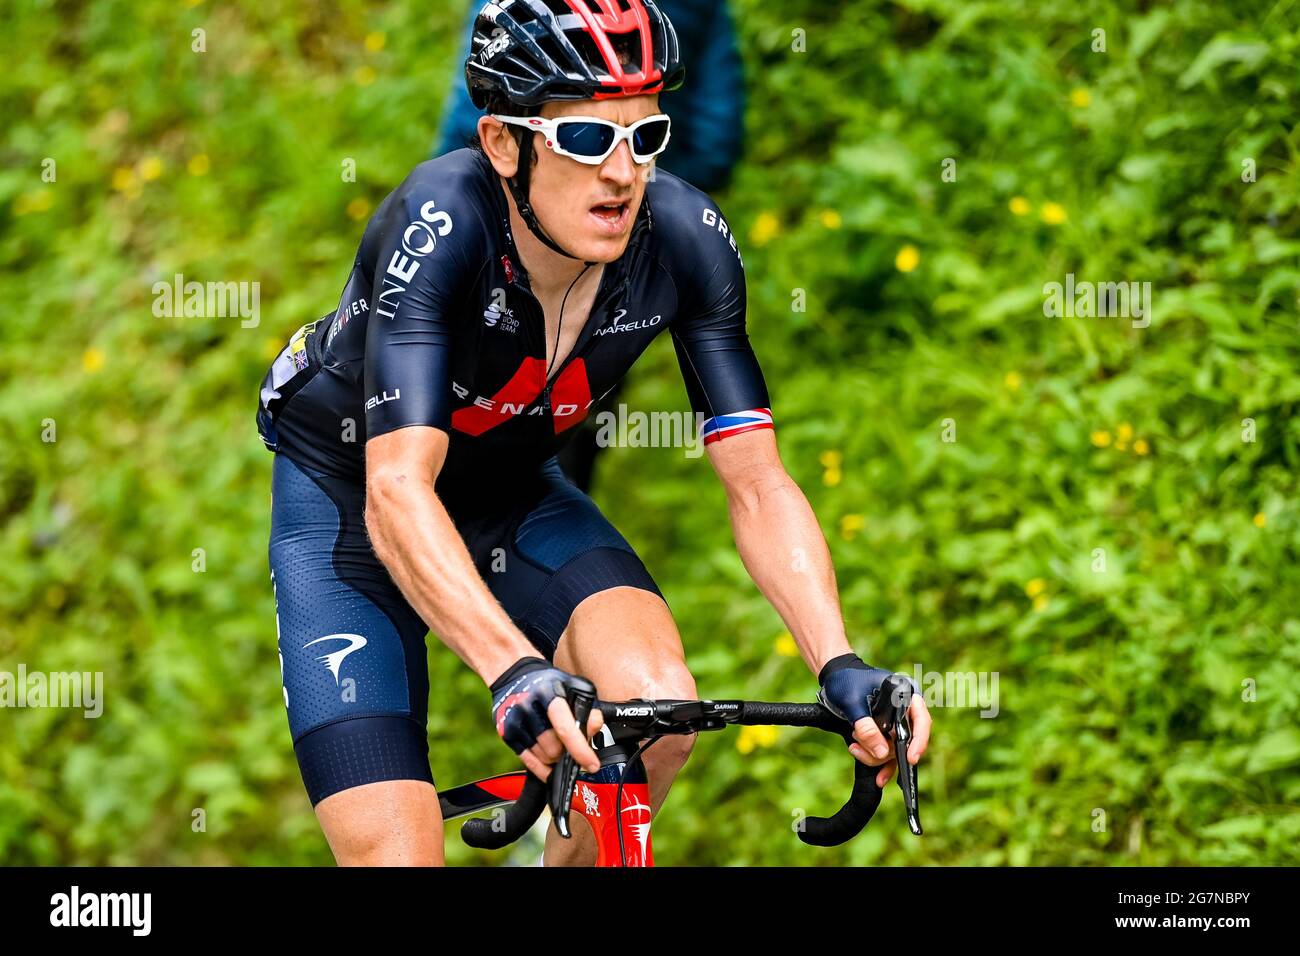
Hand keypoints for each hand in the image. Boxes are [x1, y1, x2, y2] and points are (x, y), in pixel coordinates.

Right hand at [489, 657, 604, 779]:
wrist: (514, 675)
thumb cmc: (548, 682)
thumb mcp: (573, 686)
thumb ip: (588, 708)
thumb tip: (592, 729)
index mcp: (547, 693)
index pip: (565, 728)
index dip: (580, 750)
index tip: (593, 765)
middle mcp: (528, 708)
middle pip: (555, 749)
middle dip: (567, 752)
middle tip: (571, 743)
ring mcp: (515, 722)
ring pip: (544, 758)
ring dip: (555, 757)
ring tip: (557, 741)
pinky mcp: (506, 734)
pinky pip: (529, 762)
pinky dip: (543, 767)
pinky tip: (550, 762)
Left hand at [817, 653, 930, 786]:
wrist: (833, 677)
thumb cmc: (845, 681)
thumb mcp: (852, 703)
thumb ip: (866, 727)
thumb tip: (882, 753)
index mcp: (904, 694)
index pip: (921, 720)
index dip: (919, 740)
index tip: (911, 758)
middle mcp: (904, 710)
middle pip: (907, 740)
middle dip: (885, 750)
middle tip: (859, 748)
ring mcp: (895, 723)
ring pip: (895, 749)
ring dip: (874, 755)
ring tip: (854, 745)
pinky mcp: (885, 733)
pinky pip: (888, 754)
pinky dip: (880, 763)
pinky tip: (877, 776)